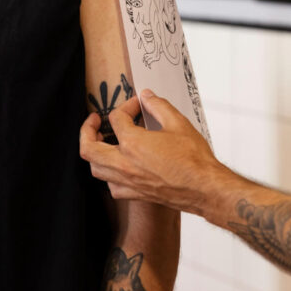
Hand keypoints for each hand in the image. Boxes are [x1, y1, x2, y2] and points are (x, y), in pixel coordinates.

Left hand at [80, 90, 230, 215]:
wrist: (204, 188)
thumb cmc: (193, 160)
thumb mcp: (178, 123)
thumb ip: (159, 106)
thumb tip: (147, 96)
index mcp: (133, 143)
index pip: (117, 118)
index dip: (127, 106)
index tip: (136, 104)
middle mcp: (124, 163)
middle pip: (89, 147)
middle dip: (87, 130)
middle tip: (94, 121)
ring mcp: (127, 181)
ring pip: (95, 168)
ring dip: (94, 153)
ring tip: (100, 143)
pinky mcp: (134, 194)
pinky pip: (111, 186)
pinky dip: (109, 175)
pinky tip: (117, 167)